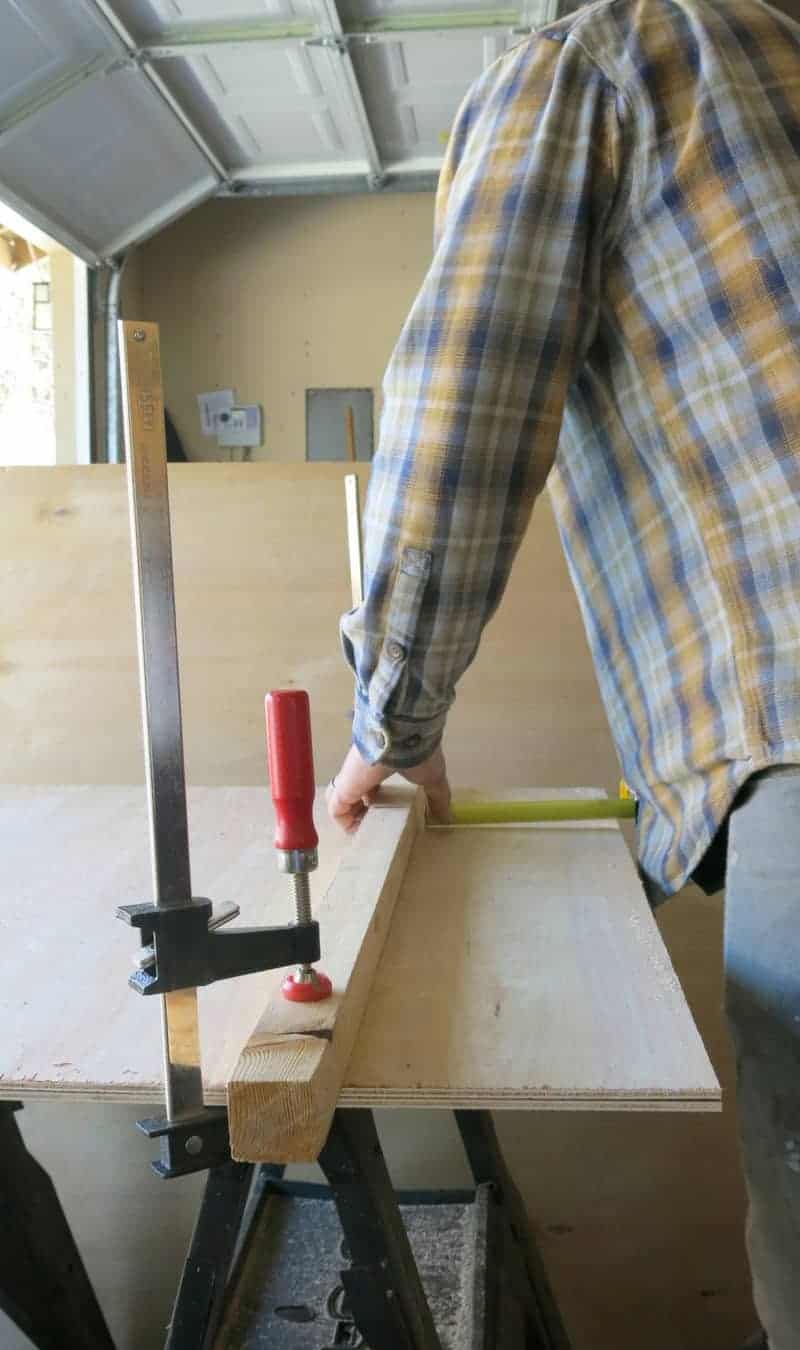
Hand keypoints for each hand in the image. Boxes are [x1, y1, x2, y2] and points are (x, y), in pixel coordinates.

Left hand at [327, 744, 451, 832]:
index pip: (370, 782)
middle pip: (354, 792)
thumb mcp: (432, 777)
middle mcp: (363, 769)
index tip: (386, 812)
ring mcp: (351, 777)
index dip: (374, 798)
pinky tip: (359, 833)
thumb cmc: (417, 753)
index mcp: (382, 763)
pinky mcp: (344, 787)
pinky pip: (336, 810)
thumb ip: (438, 796)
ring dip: (353, 817)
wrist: (402, 735)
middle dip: (363, 810)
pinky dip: (345, 823)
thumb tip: (447, 816)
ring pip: (341, 800)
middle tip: (376, 824)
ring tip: (367, 830)